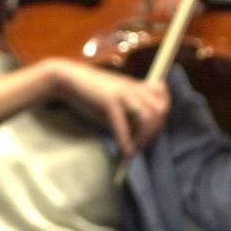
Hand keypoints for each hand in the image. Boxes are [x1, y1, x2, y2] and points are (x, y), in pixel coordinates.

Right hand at [51, 60, 169, 155]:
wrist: (67, 79)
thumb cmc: (88, 91)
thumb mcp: (112, 97)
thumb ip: (126, 110)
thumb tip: (134, 132)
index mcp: (135, 85)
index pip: (163, 98)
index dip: (162, 117)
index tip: (152, 130)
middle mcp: (133, 88)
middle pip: (159, 110)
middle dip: (154, 131)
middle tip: (142, 144)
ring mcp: (123, 93)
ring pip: (147, 117)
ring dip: (144, 137)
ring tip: (134, 149)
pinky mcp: (109, 101)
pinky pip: (123, 124)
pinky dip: (126, 140)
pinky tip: (124, 151)